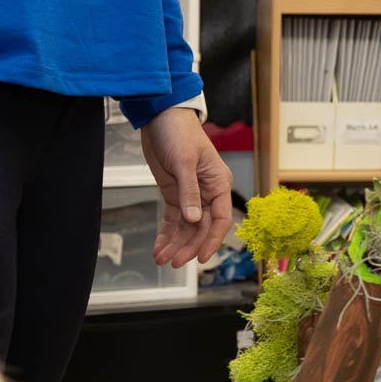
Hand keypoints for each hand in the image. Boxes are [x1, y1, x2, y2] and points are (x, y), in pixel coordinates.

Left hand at [139, 107, 233, 266]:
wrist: (161, 119)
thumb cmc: (179, 134)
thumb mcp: (184, 162)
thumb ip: (189, 192)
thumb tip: (193, 220)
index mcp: (218, 184)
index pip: (221, 218)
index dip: (212, 240)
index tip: (201, 257)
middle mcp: (208, 192)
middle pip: (201, 227)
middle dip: (188, 246)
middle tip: (174, 262)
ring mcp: (190, 195)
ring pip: (186, 227)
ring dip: (176, 244)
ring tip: (162, 259)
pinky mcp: (174, 194)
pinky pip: (173, 220)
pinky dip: (166, 234)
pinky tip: (159, 247)